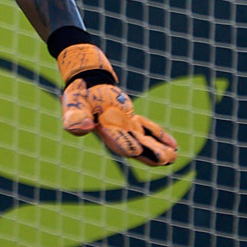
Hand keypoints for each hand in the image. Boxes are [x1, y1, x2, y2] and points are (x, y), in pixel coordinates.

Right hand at [62, 80, 177, 167]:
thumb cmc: (78, 96)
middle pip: (135, 145)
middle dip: (149, 153)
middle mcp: (115, 134)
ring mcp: (125, 129)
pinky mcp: (131, 121)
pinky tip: (173, 145)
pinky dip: (159, 136)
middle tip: (165, 159)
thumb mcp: (74, 102)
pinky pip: (148, 130)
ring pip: (144, 141)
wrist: (86, 87)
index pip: (115, 138)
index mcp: (101, 130)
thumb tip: (84, 126)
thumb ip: (75, 116)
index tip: (136, 151)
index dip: (125, 144)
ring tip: (173, 156)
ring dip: (158, 149)